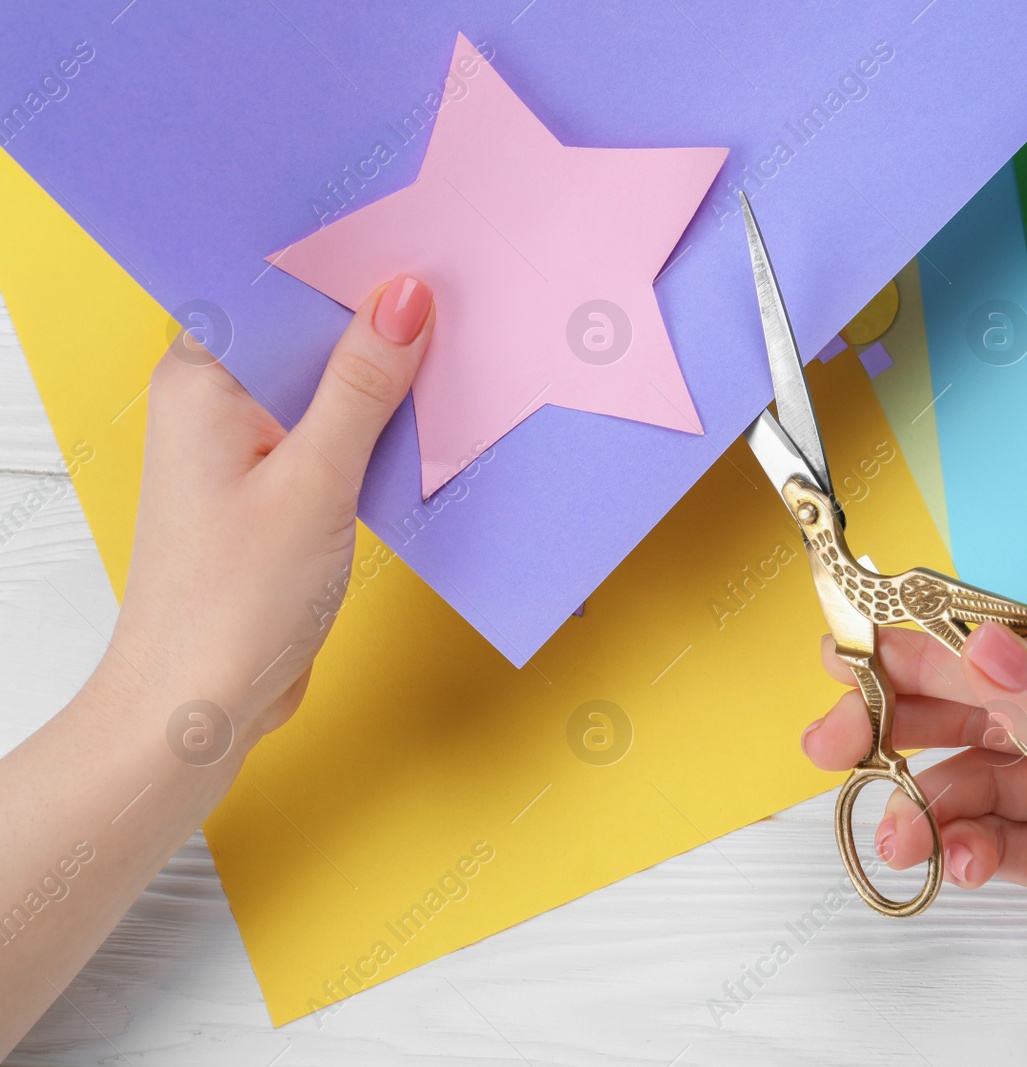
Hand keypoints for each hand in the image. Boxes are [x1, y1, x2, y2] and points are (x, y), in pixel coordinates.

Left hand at [0, 274, 434, 1054]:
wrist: (202, 705)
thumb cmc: (230, 602)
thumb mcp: (315, 482)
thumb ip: (361, 385)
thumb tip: (404, 296)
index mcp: (202, 380)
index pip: (276, 288)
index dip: (345, 263)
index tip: (418, 244)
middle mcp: (219, 403)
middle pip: (311, 334)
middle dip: (381, 321)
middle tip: (459, 292)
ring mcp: (251, 447)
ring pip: (333, 387)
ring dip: (390, 382)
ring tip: (461, 352)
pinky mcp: (282, 489)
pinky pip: (340, 437)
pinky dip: (383, 433)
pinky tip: (433, 426)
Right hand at [802, 624, 1026, 1064]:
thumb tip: (988, 646)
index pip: (1016, 652)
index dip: (930, 648)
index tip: (856, 651)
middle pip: (985, 711)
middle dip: (908, 724)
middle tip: (835, 740)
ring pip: (984, 782)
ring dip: (934, 805)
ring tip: (904, 838)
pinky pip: (1001, 841)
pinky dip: (967, 850)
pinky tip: (954, 867)